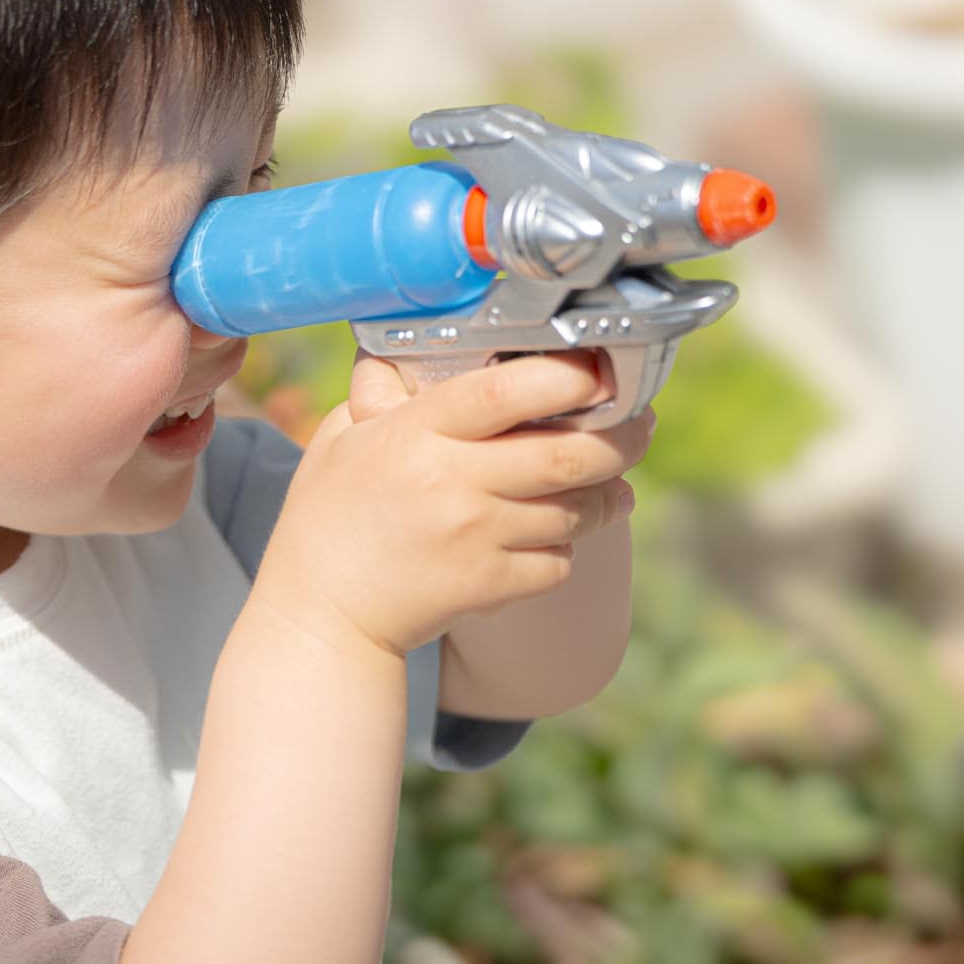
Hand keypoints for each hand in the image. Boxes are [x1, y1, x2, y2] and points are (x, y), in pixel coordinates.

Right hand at [251, 350, 652, 659]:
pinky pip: (558, 561)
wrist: (322, 612)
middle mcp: (452, 482)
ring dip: (602, 495)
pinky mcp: (489, 586)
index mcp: (416, 432)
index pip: (505, 392)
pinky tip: (557, 533)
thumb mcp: (344, 435)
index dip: (565, 376)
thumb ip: (388, 390)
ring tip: (608, 481)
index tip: (599, 367)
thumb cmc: (330, 514)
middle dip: (622, 436)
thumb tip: (431, 350)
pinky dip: (565, 547)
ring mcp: (475, 538)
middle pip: (567, 454)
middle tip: (641, 423)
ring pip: (574, 510)